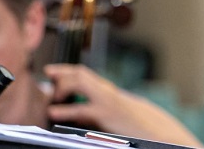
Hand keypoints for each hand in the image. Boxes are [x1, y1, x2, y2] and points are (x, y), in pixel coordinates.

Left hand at [44, 63, 202, 146]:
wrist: (157, 132)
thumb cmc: (135, 126)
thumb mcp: (115, 113)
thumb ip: (99, 108)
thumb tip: (77, 110)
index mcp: (108, 91)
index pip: (85, 73)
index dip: (66, 70)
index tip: (51, 71)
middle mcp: (108, 91)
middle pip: (81, 73)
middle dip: (61, 72)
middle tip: (46, 74)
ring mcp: (107, 101)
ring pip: (80, 82)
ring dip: (62, 86)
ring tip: (50, 96)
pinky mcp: (106, 114)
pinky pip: (81, 109)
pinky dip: (64, 110)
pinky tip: (53, 113)